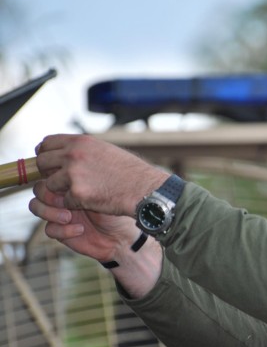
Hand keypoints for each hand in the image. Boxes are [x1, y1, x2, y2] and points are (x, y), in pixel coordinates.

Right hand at [29, 180, 137, 262]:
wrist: (125, 232)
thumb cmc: (118, 204)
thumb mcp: (103, 184)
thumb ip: (83, 174)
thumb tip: (66, 165)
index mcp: (72, 178)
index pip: (48, 171)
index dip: (52, 176)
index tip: (68, 180)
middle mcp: (64, 194)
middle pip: (39, 188)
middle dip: (48, 193)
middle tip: (65, 200)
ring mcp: (60, 212)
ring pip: (36, 206)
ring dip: (50, 211)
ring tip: (69, 217)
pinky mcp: (61, 230)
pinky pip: (49, 229)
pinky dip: (63, 230)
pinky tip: (80, 229)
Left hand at [35, 134, 168, 215]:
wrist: (144, 189)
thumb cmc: (131, 172)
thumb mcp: (106, 151)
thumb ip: (83, 150)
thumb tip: (65, 152)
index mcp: (81, 142)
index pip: (46, 143)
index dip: (45, 154)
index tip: (50, 163)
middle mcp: (73, 155)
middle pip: (41, 162)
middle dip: (48, 173)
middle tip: (61, 181)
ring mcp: (73, 174)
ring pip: (49, 184)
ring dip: (62, 190)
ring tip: (82, 192)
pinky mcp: (77, 194)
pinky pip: (65, 201)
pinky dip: (76, 204)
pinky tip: (92, 201)